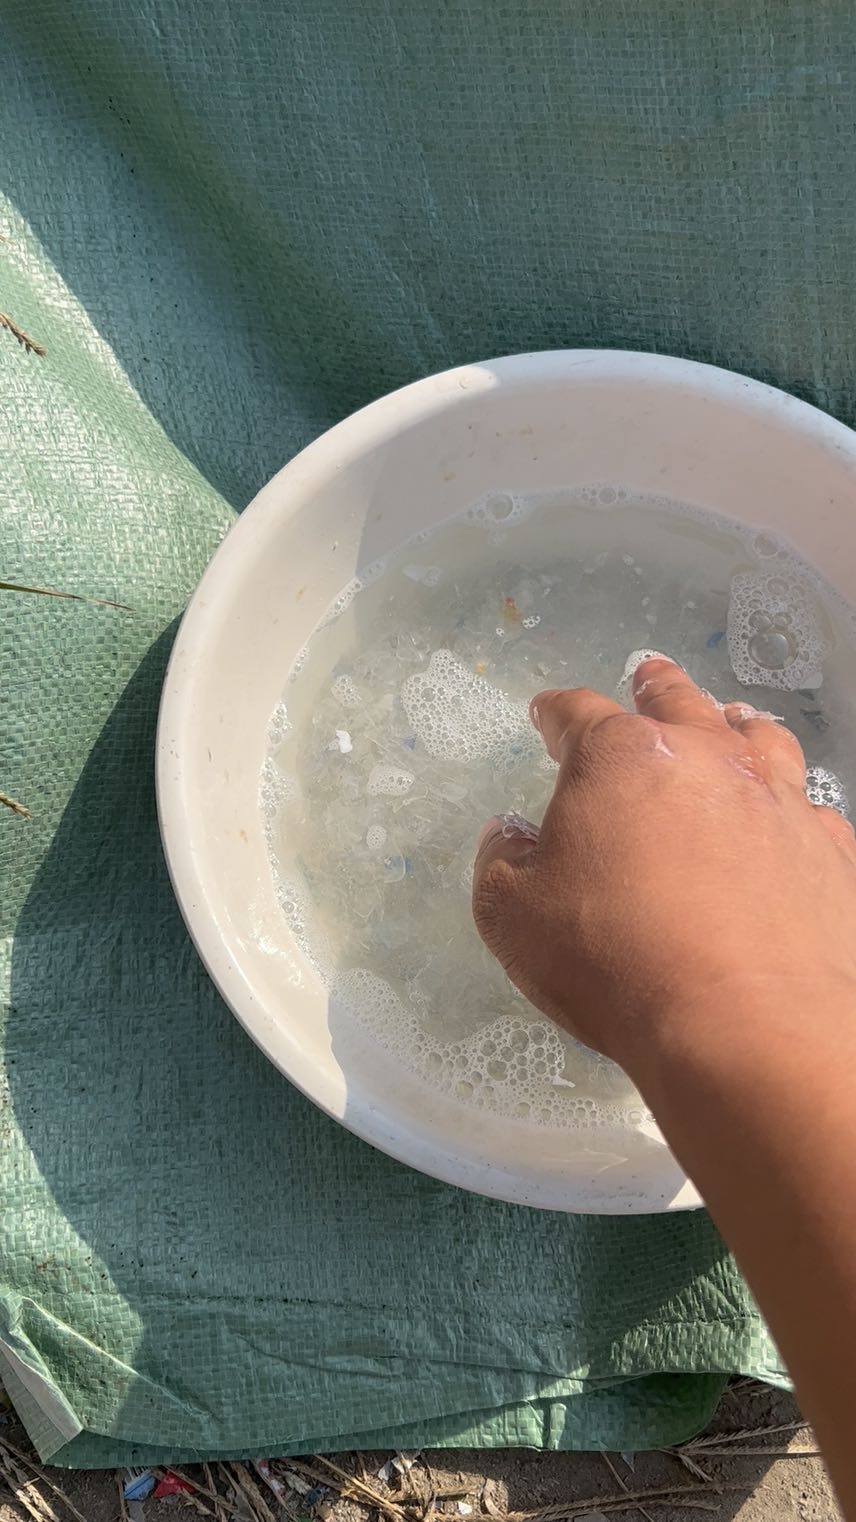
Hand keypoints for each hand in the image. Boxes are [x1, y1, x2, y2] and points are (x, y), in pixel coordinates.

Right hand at [472, 658, 855, 1075]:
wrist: (746, 1027)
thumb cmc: (611, 960)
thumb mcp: (514, 917)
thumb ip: (502, 864)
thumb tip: (509, 835)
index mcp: (621, 758)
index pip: (578, 714)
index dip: (556, 713)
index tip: (547, 714)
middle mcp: (708, 759)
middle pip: (680, 702)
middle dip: (657, 687)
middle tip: (650, 675)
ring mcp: (780, 802)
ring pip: (763, 740)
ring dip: (739, 728)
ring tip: (734, 723)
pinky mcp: (830, 855)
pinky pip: (813, 813)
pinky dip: (793, 809)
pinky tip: (790, 823)